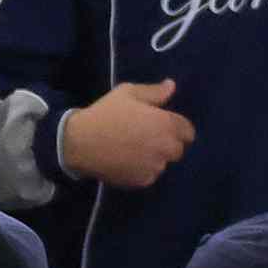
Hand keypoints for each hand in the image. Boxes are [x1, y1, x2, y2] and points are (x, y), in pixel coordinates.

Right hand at [61, 79, 194, 188]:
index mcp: (166, 124)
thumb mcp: (128, 93)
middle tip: (147, 140)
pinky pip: (149, 176)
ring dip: (154, 159)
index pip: (188, 132)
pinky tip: (127, 162)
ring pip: (162, 164)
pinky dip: (142, 171)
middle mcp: (165, 147)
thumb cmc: (105, 114)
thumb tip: (172, 86)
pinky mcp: (140, 181)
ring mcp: (153, 167)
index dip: (177, 129)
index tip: (163, 127)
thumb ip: (154, 92)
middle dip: (167, 145)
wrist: (80, 143)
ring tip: (135, 152)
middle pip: (178, 150)